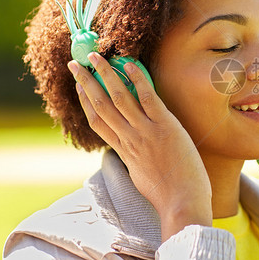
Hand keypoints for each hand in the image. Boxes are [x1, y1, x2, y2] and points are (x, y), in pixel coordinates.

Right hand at [68, 52, 211, 239]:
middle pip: (100, 105)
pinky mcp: (165, 127)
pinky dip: (137, 80)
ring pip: (119, 98)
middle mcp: (129, 139)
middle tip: (76, 64)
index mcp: (123, 150)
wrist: (182, 203)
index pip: (97, 122)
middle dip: (86, 83)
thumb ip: (134, 158)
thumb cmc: (167, 194)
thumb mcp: (141, 175)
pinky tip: (129, 65)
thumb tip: (133, 149)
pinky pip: (147, 98)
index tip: (79, 86)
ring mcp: (145, 132)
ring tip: (96, 56)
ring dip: (105, 74)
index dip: (85, 102)